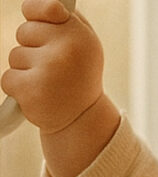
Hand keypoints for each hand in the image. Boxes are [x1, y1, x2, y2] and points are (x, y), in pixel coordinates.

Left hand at [1, 0, 104, 134]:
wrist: (83, 119)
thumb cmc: (80, 77)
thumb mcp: (85, 46)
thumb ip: (67, 21)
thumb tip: (49, 5)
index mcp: (81, 36)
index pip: (46, 7)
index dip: (37, 11)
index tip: (47, 16)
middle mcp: (67, 50)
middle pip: (24, 32)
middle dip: (33, 48)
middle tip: (55, 67)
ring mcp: (49, 70)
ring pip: (15, 56)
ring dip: (26, 70)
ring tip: (49, 83)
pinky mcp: (32, 90)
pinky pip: (8, 78)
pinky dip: (18, 88)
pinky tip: (39, 94)